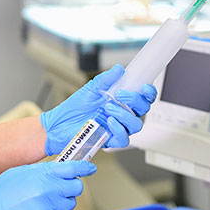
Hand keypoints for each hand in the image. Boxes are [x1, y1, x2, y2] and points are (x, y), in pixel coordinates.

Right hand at [0, 161, 95, 209]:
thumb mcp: (19, 172)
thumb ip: (41, 171)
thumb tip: (56, 169)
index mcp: (43, 175)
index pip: (73, 168)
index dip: (84, 168)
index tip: (89, 168)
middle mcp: (50, 191)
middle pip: (76, 188)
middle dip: (70, 187)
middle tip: (59, 187)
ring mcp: (50, 209)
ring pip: (69, 204)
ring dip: (61, 202)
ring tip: (42, 201)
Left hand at [40, 65, 157, 155]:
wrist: (60, 123)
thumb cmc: (75, 107)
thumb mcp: (91, 88)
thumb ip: (106, 79)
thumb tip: (119, 69)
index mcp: (121, 101)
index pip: (142, 98)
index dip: (149, 93)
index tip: (145, 87)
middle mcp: (122, 114)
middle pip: (143, 110)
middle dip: (135, 101)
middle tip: (120, 95)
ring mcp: (117, 127)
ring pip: (136, 125)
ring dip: (125, 115)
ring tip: (109, 108)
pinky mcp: (110, 140)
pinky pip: (124, 139)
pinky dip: (119, 129)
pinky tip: (109, 122)